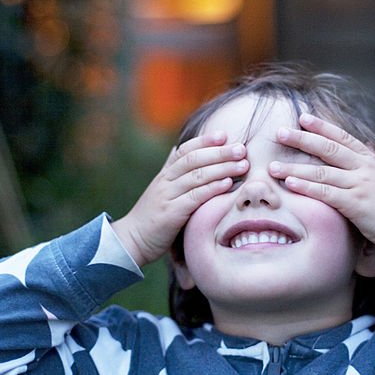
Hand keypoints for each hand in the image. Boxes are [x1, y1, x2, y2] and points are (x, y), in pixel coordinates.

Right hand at [111, 131, 248, 265]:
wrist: (131, 240)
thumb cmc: (152, 217)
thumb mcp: (161, 190)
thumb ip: (172, 172)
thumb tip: (178, 149)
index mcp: (164, 174)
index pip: (185, 150)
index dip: (204, 140)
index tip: (224, 135)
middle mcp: (165, 181)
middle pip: (194, 159)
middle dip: (220, 152)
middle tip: (241, 148)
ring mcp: (167, 196)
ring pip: (197, 175)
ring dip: (222, 168)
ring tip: (242, 164)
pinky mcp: (171, 213)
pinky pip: (194, 197)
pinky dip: (212, 188)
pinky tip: (228, 184)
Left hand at [269, 113, 374, 255]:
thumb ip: (369, 159)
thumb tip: (361, 144)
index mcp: (369, 159)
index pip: (342, 137)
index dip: (321, 126)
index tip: (303, 117)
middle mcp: (363, 167)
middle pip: (327, 148)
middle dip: (302, 139)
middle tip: (280, 133)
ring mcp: (359, 184)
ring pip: (322, 171)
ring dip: (295, 167)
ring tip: (273, 167)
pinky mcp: (355, 204)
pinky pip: (326, 192)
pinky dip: (307, 187)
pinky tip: (290, 183)